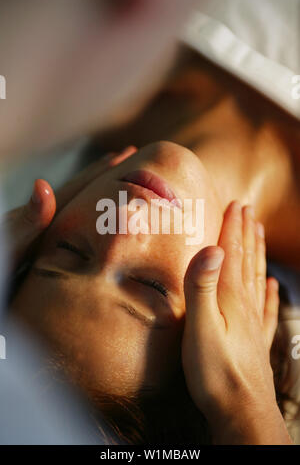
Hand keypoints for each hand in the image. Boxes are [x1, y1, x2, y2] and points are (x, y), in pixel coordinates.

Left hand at [3, 146, 137, 272]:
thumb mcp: (11, 240)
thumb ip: (28, 219)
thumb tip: (43, 186)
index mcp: (46, 214)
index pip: (81, 187)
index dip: (104, 171)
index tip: (126, 153)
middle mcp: (46, 217)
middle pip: (81, 190)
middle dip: (104, 173)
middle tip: (126, 156)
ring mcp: (43, 228)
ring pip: (77, 205)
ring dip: (97, 191)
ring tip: (114, 181)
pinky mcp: (41, 243)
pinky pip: (71, 223)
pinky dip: (85, 214)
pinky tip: (87, 218)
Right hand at [182, 201, 291, 443]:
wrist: (242, 412)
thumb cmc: (215, 372)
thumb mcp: (200, 327)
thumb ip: (201, 287)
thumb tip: (211, 248)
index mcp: (231, 298)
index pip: (232, 254)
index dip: (233, 228)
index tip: (236, 205)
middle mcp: (245, 305)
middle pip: (247, 261)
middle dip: (246, 234)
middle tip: (248, 212)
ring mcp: (253, 323)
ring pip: (256, 278)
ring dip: (257, 254)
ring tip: (258, 235)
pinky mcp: (255, 341)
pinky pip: (265, 309)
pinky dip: (268, 293)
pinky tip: (271, 285)